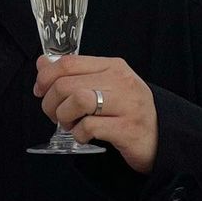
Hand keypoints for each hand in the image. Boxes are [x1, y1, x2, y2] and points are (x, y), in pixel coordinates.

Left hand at [34, 55, 158, 173]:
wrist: (161, 138)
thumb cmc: (127, 111)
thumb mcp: (103, 86)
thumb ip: (74, 74)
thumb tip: (42, 63)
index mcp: (113, 67)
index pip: (69, 62)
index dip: (46, 77)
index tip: (41, 90)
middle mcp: (121, 82)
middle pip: (67, 84)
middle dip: (51, 103)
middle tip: (56, 115)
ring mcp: (127, 104)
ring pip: (77, 100)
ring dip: (64, 117)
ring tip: (71, 124)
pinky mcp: (128, 129)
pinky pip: (89, 127)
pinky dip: (79, 134)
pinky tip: (85, 135)